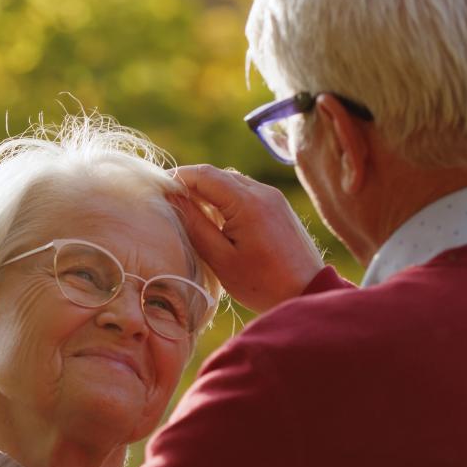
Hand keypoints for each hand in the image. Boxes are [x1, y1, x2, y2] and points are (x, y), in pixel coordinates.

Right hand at [171, 165, 324, 313]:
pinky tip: (221, 223)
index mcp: (247, 201)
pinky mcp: (279, 207)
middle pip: (218, 175)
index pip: (204, 174)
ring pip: (233, 182)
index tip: (160, 192)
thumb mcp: (220, 258)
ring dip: (211, 193)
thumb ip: (195, 225)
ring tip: (194, 217)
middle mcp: (263, 191)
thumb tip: (172, 198)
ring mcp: (274, 197)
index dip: (178, 178)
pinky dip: (228, 200)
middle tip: (173, 206)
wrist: (307, 293)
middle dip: (193, 185)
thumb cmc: (262, 283)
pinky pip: (247, 193)